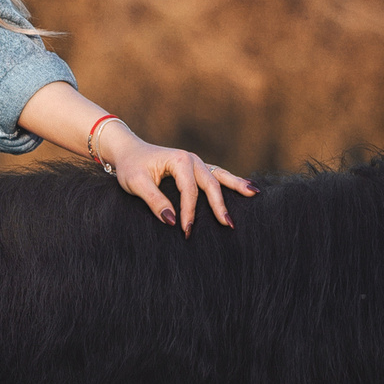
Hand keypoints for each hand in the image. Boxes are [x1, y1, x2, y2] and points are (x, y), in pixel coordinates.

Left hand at [100, 125, 252, 233]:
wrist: (128, 152)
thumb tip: (172, 221)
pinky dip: (230, 182)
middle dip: (220, 205)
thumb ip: (154, 201)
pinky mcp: (196, 168)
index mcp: (179, 161)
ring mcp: (196, 163)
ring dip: (237, 186)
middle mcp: (192, 159)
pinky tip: (245, 188)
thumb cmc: (131, 167)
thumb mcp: (136, 184)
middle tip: (229, 224)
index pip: (190, 191)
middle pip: (211, 184)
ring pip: (220, 176)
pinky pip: (216, 175)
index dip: (190, 212)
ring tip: (254, 193)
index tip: (186, 231)